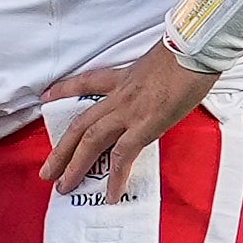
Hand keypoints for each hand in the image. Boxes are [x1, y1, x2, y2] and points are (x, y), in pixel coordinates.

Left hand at [39, 45, 220, 200]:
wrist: (196, 47)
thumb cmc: (188, 49)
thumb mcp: (162, 58)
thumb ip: (155, 72)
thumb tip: (166, 79)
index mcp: (124, 77)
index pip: (87, 83)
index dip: (65, 91)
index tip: (47, 97)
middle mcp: (119, 95)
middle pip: (80, 124)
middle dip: (61, 150)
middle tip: (47, 170)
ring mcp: (129, 111)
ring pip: (90, 141)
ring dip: (75, 166)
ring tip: (64, 186)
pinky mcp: (144, 125)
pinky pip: (122, 156)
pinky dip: (115, 177)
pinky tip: (110, 194)